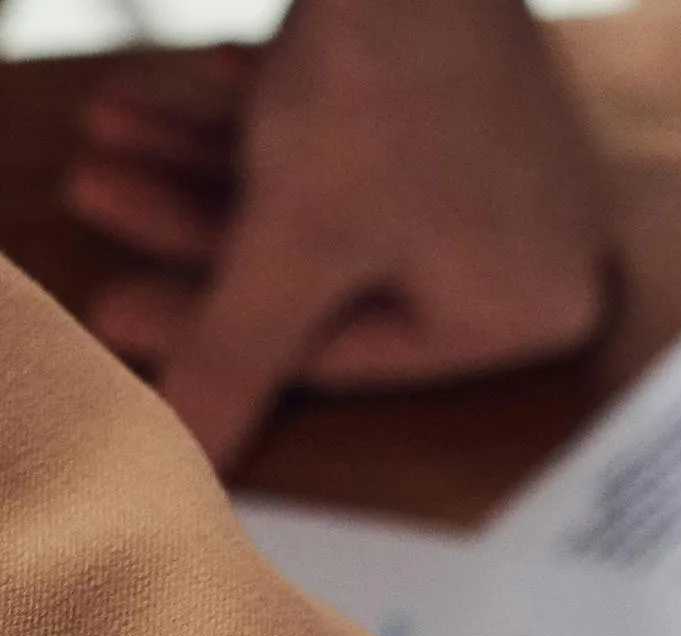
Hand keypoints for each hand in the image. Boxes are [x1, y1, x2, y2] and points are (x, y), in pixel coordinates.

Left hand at [65, 0, 610, 476]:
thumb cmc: (387, 84)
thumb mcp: (294, 241)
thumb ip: (237, 354)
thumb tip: (189, 461)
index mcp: (529, 314)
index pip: (346, 352)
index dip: (215, 331)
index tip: (113, 305)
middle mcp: (539, 251)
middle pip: (330, 272)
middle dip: (198, 231)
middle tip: (98, 195)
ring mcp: (512, 168)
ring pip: (331, 197)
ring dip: (210, 168)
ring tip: (111, 131)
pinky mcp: (472, 92)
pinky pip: (358, 136)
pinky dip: (271, 119)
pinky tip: (192, 89)